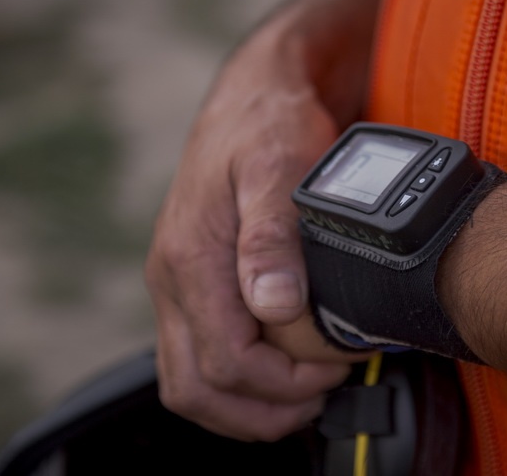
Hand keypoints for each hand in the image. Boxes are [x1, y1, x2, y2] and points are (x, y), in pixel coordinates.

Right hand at [145, 27, 357, 440]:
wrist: (254, 96)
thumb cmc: (269, 126)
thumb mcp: (278, 168)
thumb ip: (271, 237)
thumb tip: (273, 306)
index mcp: (190, 257)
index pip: (225, 359)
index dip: (283, 382)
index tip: (334, 370)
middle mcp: (173, 278)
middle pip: (196, 387)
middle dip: (260, 411)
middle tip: (320, 397)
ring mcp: (178, 283)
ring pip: (189, 380)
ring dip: (244, 406)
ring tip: (303, 395)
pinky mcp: (194, 280)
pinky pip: (197, 353)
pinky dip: (235, 380)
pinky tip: (279, 370)